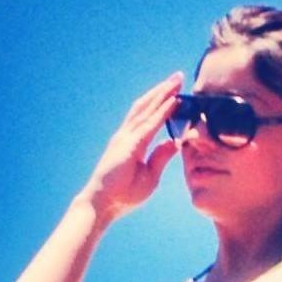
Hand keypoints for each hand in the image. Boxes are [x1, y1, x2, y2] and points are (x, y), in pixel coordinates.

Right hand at [78, 71, 182, 222]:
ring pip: (147, 110)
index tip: (177, 91)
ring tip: (176, 81)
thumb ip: (161, 156)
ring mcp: (126, 138)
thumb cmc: (124, 194)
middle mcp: (127, 135)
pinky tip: (172, 102)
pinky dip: (161, 112)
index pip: (150, 117)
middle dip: (162, 90)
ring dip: (162, 94)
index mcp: (132, 142)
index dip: (162, 102)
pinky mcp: (128, 145)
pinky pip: (149, 125)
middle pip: (147, 106)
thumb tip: (175, 142)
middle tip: (178, 76)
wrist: (104, 205)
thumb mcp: (150, 175)